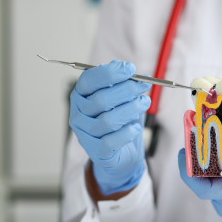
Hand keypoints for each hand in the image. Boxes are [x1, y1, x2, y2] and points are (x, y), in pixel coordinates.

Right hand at [69, 60, 150, 194]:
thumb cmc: (119, 121)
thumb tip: (127, 68)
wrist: (120, 153)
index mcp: (80, 96)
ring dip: (131, 110)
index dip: (110, 73)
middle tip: (143, 87)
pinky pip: (110, 142)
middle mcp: (78, 114)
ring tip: (144, 104)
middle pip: (100, 100)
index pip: (88, 80)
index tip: (131, 69)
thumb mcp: (120, 98)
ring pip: (107, 120)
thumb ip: (121, 82)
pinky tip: (136, 128)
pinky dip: (127, 133)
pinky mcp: (95, 152)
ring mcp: (84, 134)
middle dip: (126, 90)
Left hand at [178, 136, 221, 221]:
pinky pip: (216, 185)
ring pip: (208, 183)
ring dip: (204, 163)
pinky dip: (213, 170)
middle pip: (202, 182)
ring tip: (206, 139)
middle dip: (195, 159)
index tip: (184, 150)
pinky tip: (219, 153)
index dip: (188, 171)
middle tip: (195, 134)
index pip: (204, 188)